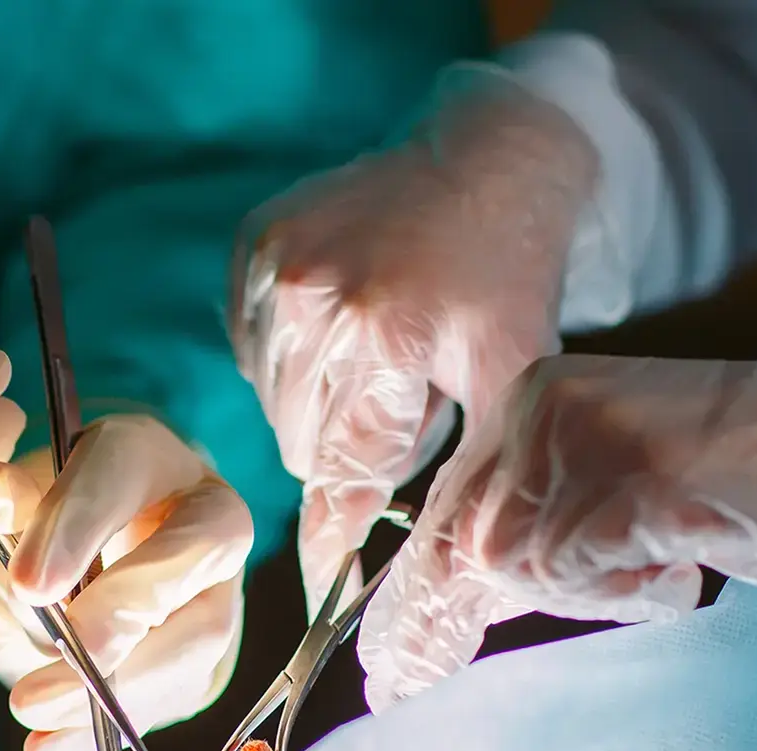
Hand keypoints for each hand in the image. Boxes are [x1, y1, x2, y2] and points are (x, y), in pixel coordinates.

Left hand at [0, 414, 252, 750]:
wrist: (50, 577)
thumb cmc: (22, 530)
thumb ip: (8, 528)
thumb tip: (37, 591)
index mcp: (142, 452)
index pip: (124, 466)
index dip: (81, 524)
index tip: (28, 584)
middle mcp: (199, 508)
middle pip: (202, 547)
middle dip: (128, 608)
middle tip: (60, 655)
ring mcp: (215, 584)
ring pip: (200, 632)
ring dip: (118, 683)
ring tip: (34, 710)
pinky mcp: (205, 654)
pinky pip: (174, 694)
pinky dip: (109, 728)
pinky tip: (47, 748)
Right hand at [228, 80, 598, 610]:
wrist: (484, 163)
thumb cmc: (504, 280)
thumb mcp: (506, 382)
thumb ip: (466, 475)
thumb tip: (435, 574)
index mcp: (388, 338)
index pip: (343, 470)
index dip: (330, 536)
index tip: (322, 582)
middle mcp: (318, 301)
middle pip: (302, 443)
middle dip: (347, 447)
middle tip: (397, 403)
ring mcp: (276, 268)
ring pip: (272, 401)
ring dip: (316, 403)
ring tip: (372, 359)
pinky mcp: (252, 245)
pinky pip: (251, 347)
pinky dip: (289, 355)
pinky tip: (338, 326)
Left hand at [357, 344, 756, 709]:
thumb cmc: (741, 484)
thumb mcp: (613, 498)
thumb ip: (539, 530)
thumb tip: (458, 597)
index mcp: (532, 399)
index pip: (450, 507)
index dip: (414, 591)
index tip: (384, 659)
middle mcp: (540, 407)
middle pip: (465, 538)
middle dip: (438, 618)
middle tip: (397, 681)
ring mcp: (581, 438)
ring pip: (517, 562)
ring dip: (584, 591)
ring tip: (657, 563)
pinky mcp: (626, 475)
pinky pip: (577, 567)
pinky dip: (621, 587)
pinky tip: (677, 561)